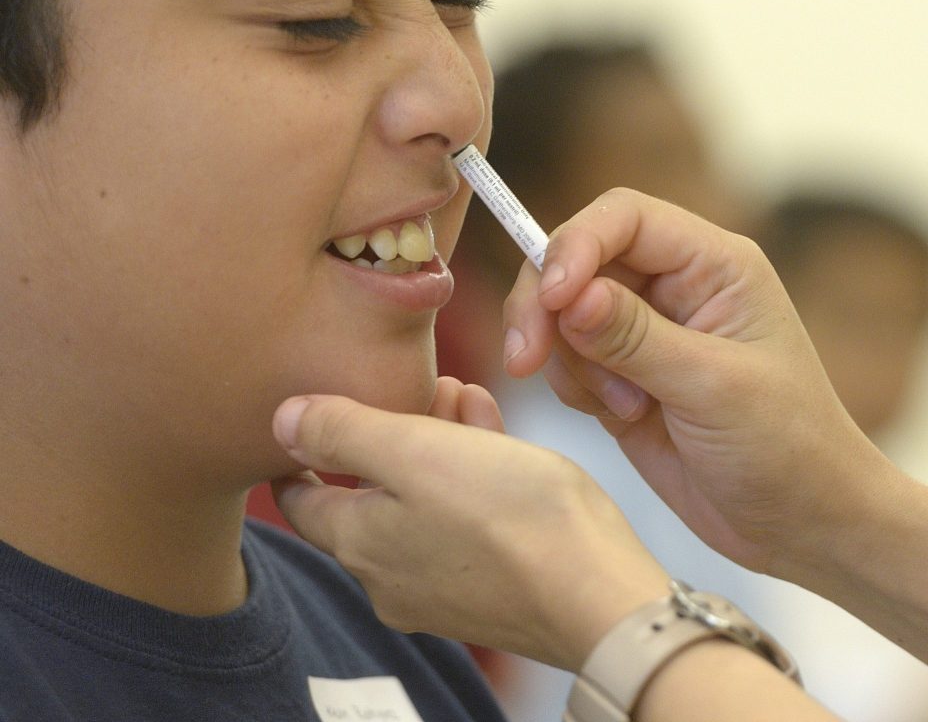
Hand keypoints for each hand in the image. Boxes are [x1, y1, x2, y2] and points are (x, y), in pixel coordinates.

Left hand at [270, 376, 669, 670]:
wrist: (599, 591)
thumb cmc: (510, 516)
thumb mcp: (415, 450)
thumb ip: (342, 431)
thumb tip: (281, 420)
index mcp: (359, 544)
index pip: (301, 499)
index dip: (300, 453)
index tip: (308, 416)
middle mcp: (390, 578)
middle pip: (369, 495)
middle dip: (389, 433)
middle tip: (416, 384)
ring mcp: (444, 590)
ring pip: (422, 502)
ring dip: (438, 444)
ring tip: (465, 394)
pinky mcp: (493, 590)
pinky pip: (465, 523)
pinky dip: (473, 474)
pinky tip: (496, 432)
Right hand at [502, 189, 887, 579]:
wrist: (804, 524)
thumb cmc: (788, 446)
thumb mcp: (714, 388)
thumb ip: (636, 338)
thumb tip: (570, 295)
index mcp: (716, 265)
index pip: (625, 218)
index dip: (575, 245)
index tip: (552, 299)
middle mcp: (679, 287)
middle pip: (579, 260)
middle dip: (548, 306)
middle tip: (527, 360)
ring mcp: (648, 334)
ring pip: (564, 315)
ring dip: (574, 361)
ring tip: (630, 409)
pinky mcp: (624, 379)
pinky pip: (568, 363)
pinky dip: (575, 388)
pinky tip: (626, 420)